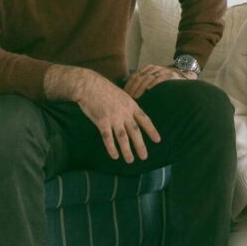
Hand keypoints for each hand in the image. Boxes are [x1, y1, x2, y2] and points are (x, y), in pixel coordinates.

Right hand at [45, 66, 160, 163]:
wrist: (88, 85)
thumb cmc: (103, 89)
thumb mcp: (121, 95)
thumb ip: (127, 106)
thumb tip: (132, 115)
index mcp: (131, 105)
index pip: (145, 120)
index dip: (151, 130)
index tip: (158, 140)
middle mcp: (125, 112)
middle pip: (135, 131)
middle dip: (140, 145)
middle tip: (145, 157)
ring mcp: (113, 117)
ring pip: (123, 137)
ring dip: (127, 150)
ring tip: (130, 160)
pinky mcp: (102, 121)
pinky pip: (108, 137)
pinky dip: (111, 147)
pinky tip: (115, 156)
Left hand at [124, 63, 194, 99]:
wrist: (184, 73)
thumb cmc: (166, 79)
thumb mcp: (154, 77)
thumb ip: (144, 80)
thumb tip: (130, 91)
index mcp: (148, 68)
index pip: (135, 75)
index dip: (129, 84)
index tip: (124, 94)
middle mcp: (154, 68)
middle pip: (139, 77)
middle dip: (133, 88)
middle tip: (128, 97)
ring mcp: (162, 71)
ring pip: (148, 78)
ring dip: (140, 88)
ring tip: (136, 96)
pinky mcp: (170, 75)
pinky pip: (160, 78)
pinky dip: (153, 83)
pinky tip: (148, 89)